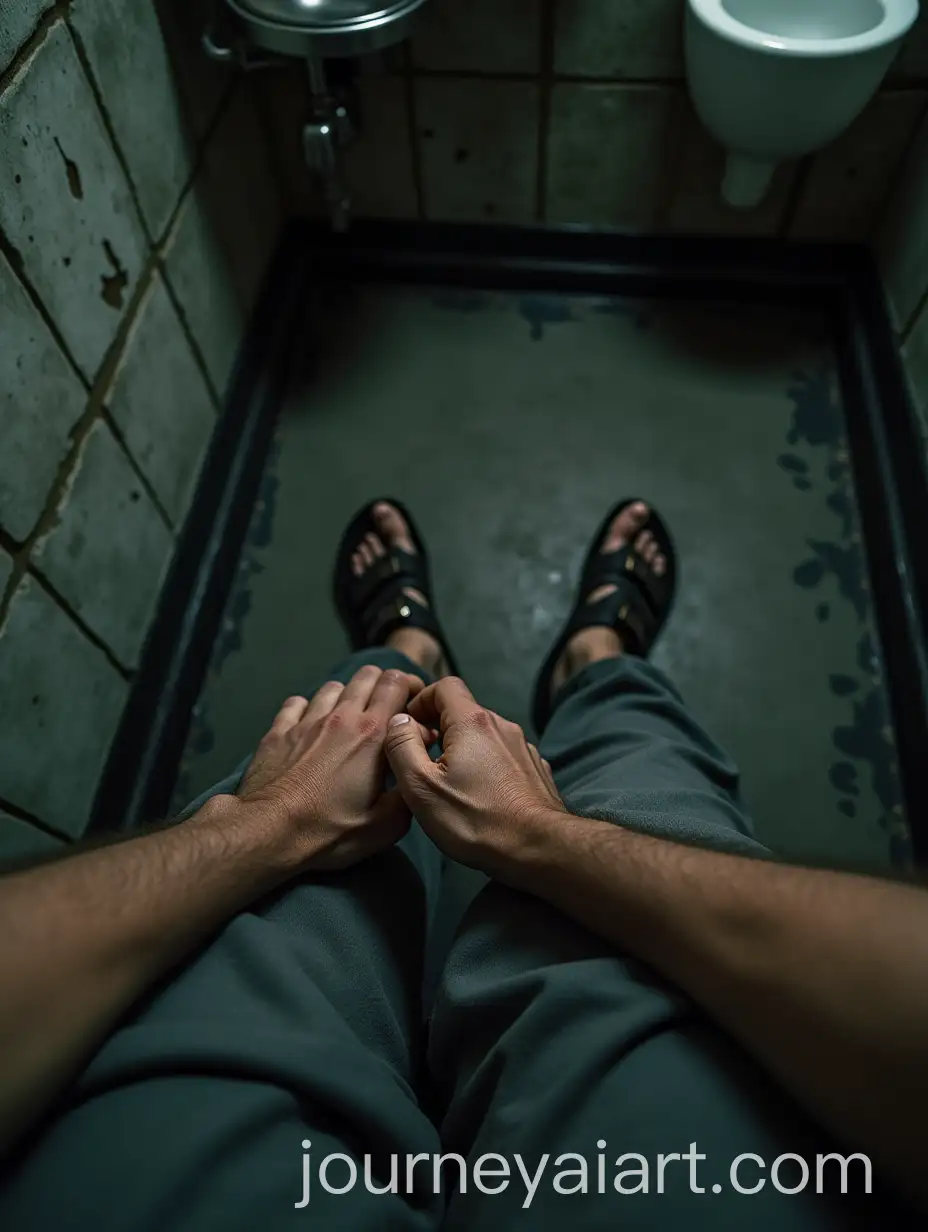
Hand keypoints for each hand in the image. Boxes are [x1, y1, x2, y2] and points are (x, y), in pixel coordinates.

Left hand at [236, 666, 425, 870]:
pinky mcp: (278, 731)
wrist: (268, 832)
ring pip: (333, 687)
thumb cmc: (329, 831)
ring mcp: (306, 721)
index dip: (411, 688)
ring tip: (350, 720)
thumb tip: (415, 764)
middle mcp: (341, 717)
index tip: (415, 709)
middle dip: (383, 685)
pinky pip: (297, 703)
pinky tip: (311, 727)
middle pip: (367, 675)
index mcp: (372, 734)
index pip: (396, 683)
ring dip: (347, 697)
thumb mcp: (385, 824)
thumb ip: (409, 790)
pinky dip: (309, 709)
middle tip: (388, 710)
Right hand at [383, 676, 565, 874]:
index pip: (444, 686)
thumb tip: (399, 720)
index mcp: (472, 721)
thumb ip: (402, 746)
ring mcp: (523, 747)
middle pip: (464, 711)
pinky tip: (481, 794)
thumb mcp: (420, 786)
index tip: (409, 729)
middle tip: (422, 761)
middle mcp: (502, 725)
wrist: (538, 848)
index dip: (421, 701)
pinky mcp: (535, 769)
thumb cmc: (474, 820)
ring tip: (451, 783)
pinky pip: (503, 756)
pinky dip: (486, 765)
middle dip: (439, 728)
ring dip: (463, 749)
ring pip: (484, 735)